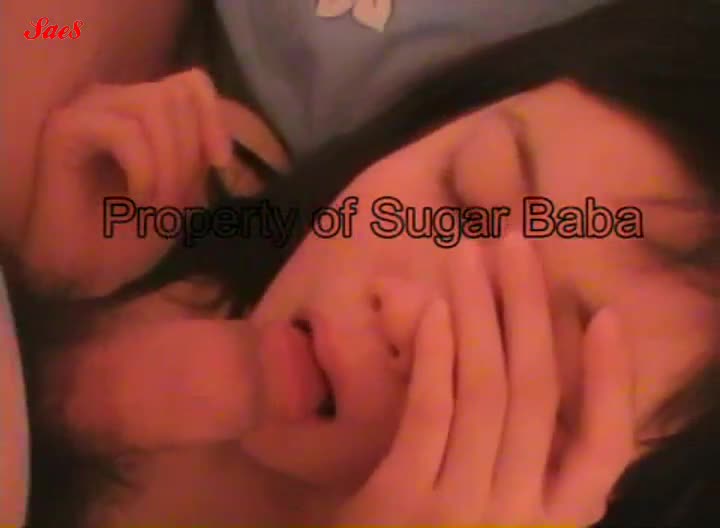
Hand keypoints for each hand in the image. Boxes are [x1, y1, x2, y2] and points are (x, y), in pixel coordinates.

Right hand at [21, 68, 230, 296]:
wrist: (88, 271)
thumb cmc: (132, 232)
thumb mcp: (183, 189)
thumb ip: (198, 153)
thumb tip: (216, 138)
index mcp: (143, 110)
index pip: (192, 83)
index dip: (214, 118)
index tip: (221, 163)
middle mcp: (115, 100)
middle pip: (175, 95)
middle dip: (189, 153)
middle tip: (178, 199)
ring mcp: (88, 110)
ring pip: (153, 105)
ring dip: (169, 163)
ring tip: (158, 202)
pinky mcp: (66, 128)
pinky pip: (125, 131)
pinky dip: (144, 170)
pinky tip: (138, 198)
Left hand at [333, 234, 633, 525]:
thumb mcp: (492, 515)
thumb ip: (515, 463)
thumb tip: (515, 369)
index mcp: (551, 523)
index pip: (605, 451)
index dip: (612, 381)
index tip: (606, 317)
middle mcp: (520, 516)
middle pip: (537, 395)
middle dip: (530, 310)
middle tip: (518, 243)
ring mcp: (463, 509)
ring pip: (486, 392)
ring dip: (481, 313)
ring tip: (473, 253)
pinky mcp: (404, 501)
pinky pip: (431, 415)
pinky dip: (437, 358)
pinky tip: (439, 309)